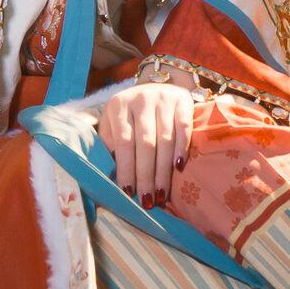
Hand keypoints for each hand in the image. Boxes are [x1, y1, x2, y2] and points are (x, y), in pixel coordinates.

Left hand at [96, 79, 196, 207]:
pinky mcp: (182, 101)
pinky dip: (182, 147)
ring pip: (165, 139)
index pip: (123, 142)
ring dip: (163, 170)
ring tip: (162, 194)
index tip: (128, 193)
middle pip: (145, 143)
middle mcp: (141, 99)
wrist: (155, 88)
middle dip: (146, 175)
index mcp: (119, 105)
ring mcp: (163, 98)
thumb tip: (106, 176)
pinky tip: (179, 166)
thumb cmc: (131, 115)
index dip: (126, 168)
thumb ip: (109, 145)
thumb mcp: (113, 123)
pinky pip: (183, 127)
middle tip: (148, 200)